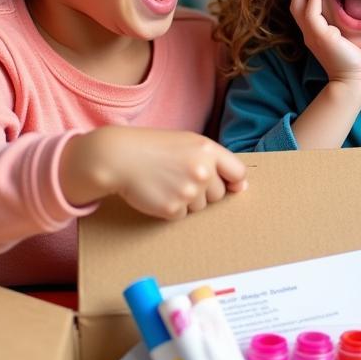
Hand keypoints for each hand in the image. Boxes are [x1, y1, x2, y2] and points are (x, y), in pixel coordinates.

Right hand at [61, 127, 246, 219]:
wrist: (119, 157)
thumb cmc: (155, 149)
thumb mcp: (188, 143)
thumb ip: (215, 160)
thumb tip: (241, 187)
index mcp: (208, 151)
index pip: (238, 173)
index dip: (233, 182)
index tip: (226, 184)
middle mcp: (203, 171)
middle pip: (219, 195)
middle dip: (204, 191)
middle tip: (180, 177)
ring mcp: (188, 191)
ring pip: (200, 207)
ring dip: (187, 200)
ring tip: (167, 183)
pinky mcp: (173, 209)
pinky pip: (182, 216)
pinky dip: (171, 208)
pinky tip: (158, 193)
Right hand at [290, 0, 360, 87]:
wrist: (355, 81)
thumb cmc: (355, 63)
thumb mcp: (347, 39)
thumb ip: (343, 26)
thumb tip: (352, 10)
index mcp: (314, 34)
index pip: (303, 8)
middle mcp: (309, 34)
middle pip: (295, 3)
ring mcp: (312, 35)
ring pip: (299, 4)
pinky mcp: (319, 35)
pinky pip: (311, 11)